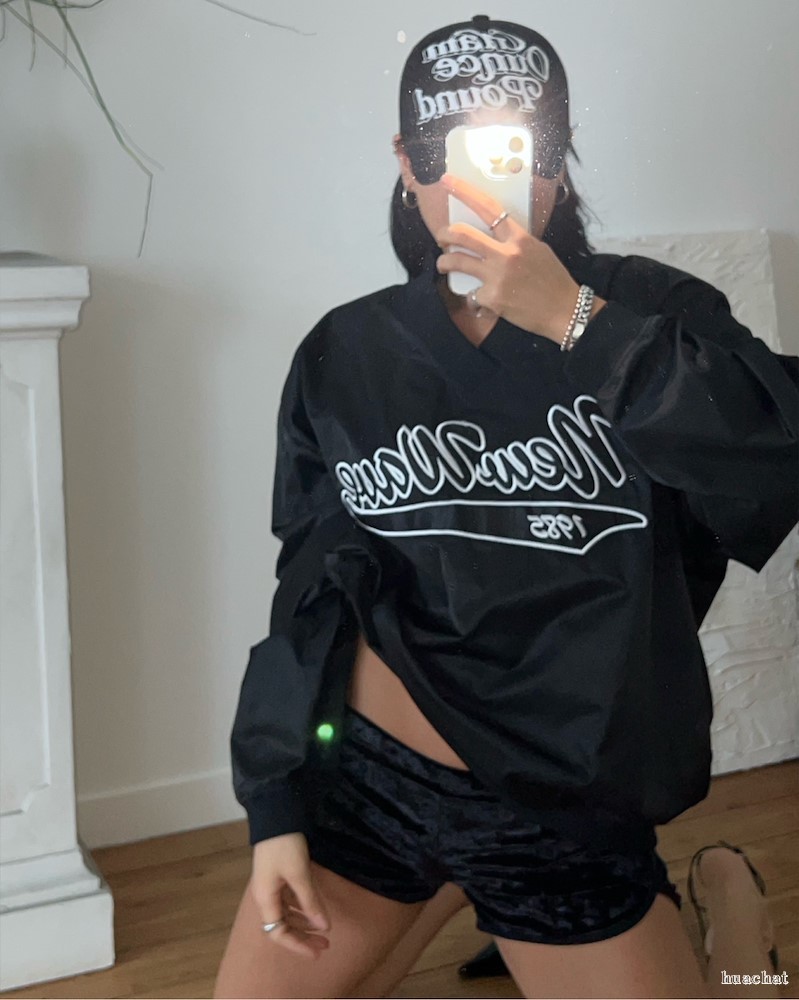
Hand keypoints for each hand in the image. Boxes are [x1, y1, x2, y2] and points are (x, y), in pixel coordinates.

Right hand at [251, 832, 330, 958]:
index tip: (317, 953)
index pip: (278, 934)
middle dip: (303, 937)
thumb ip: (310, 902)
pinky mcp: (278, 874)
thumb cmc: (285, 846)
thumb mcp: (299, 874)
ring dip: (304, 923)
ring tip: (323, 930)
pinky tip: (314, 910)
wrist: (276, 815)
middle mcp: (266, 896)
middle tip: (326, 945)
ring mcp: (272, 885)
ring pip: (287, 914)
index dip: (297, 946)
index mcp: (265, 899)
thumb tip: (324, 927)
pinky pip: (289, 900)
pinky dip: (302, 908)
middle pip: (283, 926)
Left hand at [435, 173, 604, 341]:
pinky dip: (473, 298)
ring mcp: (497, 276)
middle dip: (444, 234)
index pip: (488, 208)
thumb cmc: (553, 280)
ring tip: (444, 265)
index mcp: (519, 238)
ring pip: (457, 262)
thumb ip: (515, 241)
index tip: (447, 182)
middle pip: (463, 235)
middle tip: (441, 237)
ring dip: (444, 263)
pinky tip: (481, 303)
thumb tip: (493, 237)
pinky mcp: (493, 298)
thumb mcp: (538, 250)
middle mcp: (506, 254)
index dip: (464, 192)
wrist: (564, 310)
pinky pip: (471, 295)